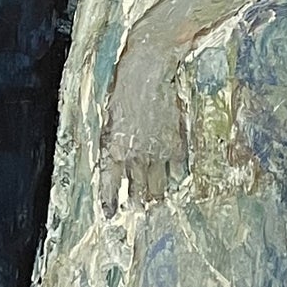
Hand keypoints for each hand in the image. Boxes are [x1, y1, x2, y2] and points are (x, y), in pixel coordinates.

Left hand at [100, 20, 187, 210]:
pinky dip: (174, 177)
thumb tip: (118, 164)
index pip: (109, 185)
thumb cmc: (124, 90)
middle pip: (137, 192)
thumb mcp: (111, 119)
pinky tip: (173, 179)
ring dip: (155, 195)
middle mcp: (135, 157)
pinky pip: (177, 171)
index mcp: (114, 150)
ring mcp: (158, 153)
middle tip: (138, 209)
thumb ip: (114, 144)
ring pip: (158, 187)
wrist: (149, 71)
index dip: (110, 202)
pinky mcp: (176, 146)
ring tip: (155, 200)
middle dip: (137, 203)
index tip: (110, 215)